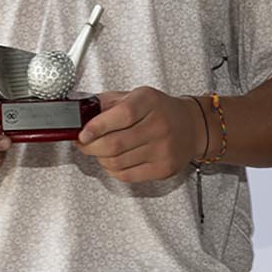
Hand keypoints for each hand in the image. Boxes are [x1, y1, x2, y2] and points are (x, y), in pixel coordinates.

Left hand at [77, 87, 207, 182]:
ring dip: (100, 158)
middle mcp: (158, 126)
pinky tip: (113, 160)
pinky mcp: (162, 169)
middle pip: (114, 144)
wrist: (192, 127)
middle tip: (83, 143)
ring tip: (99, 150)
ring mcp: (162, 150)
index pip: (121, 116)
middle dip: (90, 147)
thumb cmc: (160, 110)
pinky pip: (126, 175)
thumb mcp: (134, 96)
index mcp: (149, 102)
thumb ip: (106, 103)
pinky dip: (112, 169)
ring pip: (117, 162)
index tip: (82, 133)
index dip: (96, 127)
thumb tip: (78, 114)